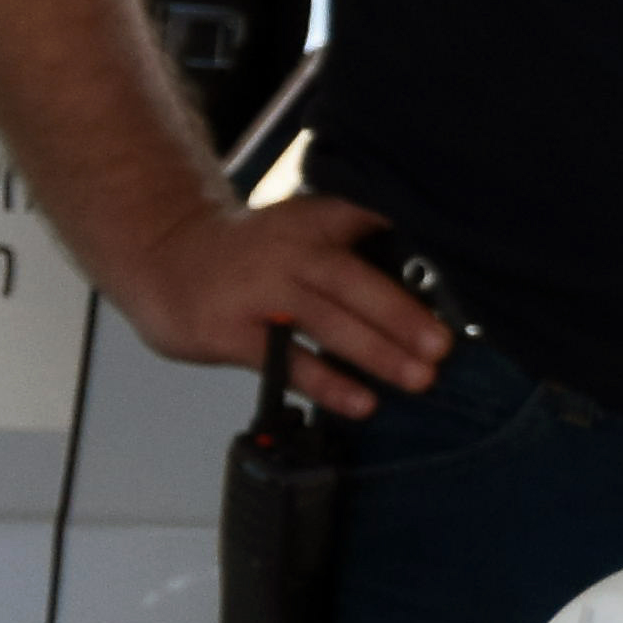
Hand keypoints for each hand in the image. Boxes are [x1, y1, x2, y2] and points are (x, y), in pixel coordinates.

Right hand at [115, 191, 453, 412]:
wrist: (162, 255)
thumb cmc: (251, 253)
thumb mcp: (302, 230)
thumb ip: (354, 247)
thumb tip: (431, 289)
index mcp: (315, 221)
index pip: (370, 221)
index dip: (414, 239)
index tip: (459, 260)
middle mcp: (289, 251)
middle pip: (353, 281)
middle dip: (403, 314)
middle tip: (444, 345)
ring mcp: (256, 290)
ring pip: (325, 321)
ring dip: (377, 352)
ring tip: (420, 378)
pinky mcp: (227, 329)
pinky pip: (285, 360)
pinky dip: (325, 382)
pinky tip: (360, 402)